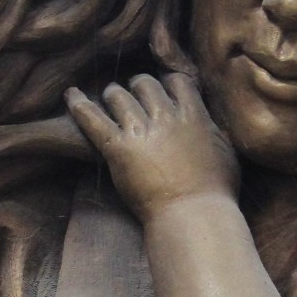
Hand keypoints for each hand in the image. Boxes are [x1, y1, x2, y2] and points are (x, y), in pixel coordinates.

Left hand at [65, 73, 239, 222]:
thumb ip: (214, 133)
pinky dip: (79, 105)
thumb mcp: (226, 153)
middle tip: (134, 93)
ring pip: (119, 96)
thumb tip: (211, 125)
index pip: (177, 82)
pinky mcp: (117, 149)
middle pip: (145, 84)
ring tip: (110, 96)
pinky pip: (92, 119)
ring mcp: (140, 131)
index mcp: (194, 116)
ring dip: (114, 94)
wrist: (193, 214)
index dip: (168, 83)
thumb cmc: (216, 191)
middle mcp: (166, 117)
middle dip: (139, 86)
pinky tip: (71, 95)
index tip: (165, 90)